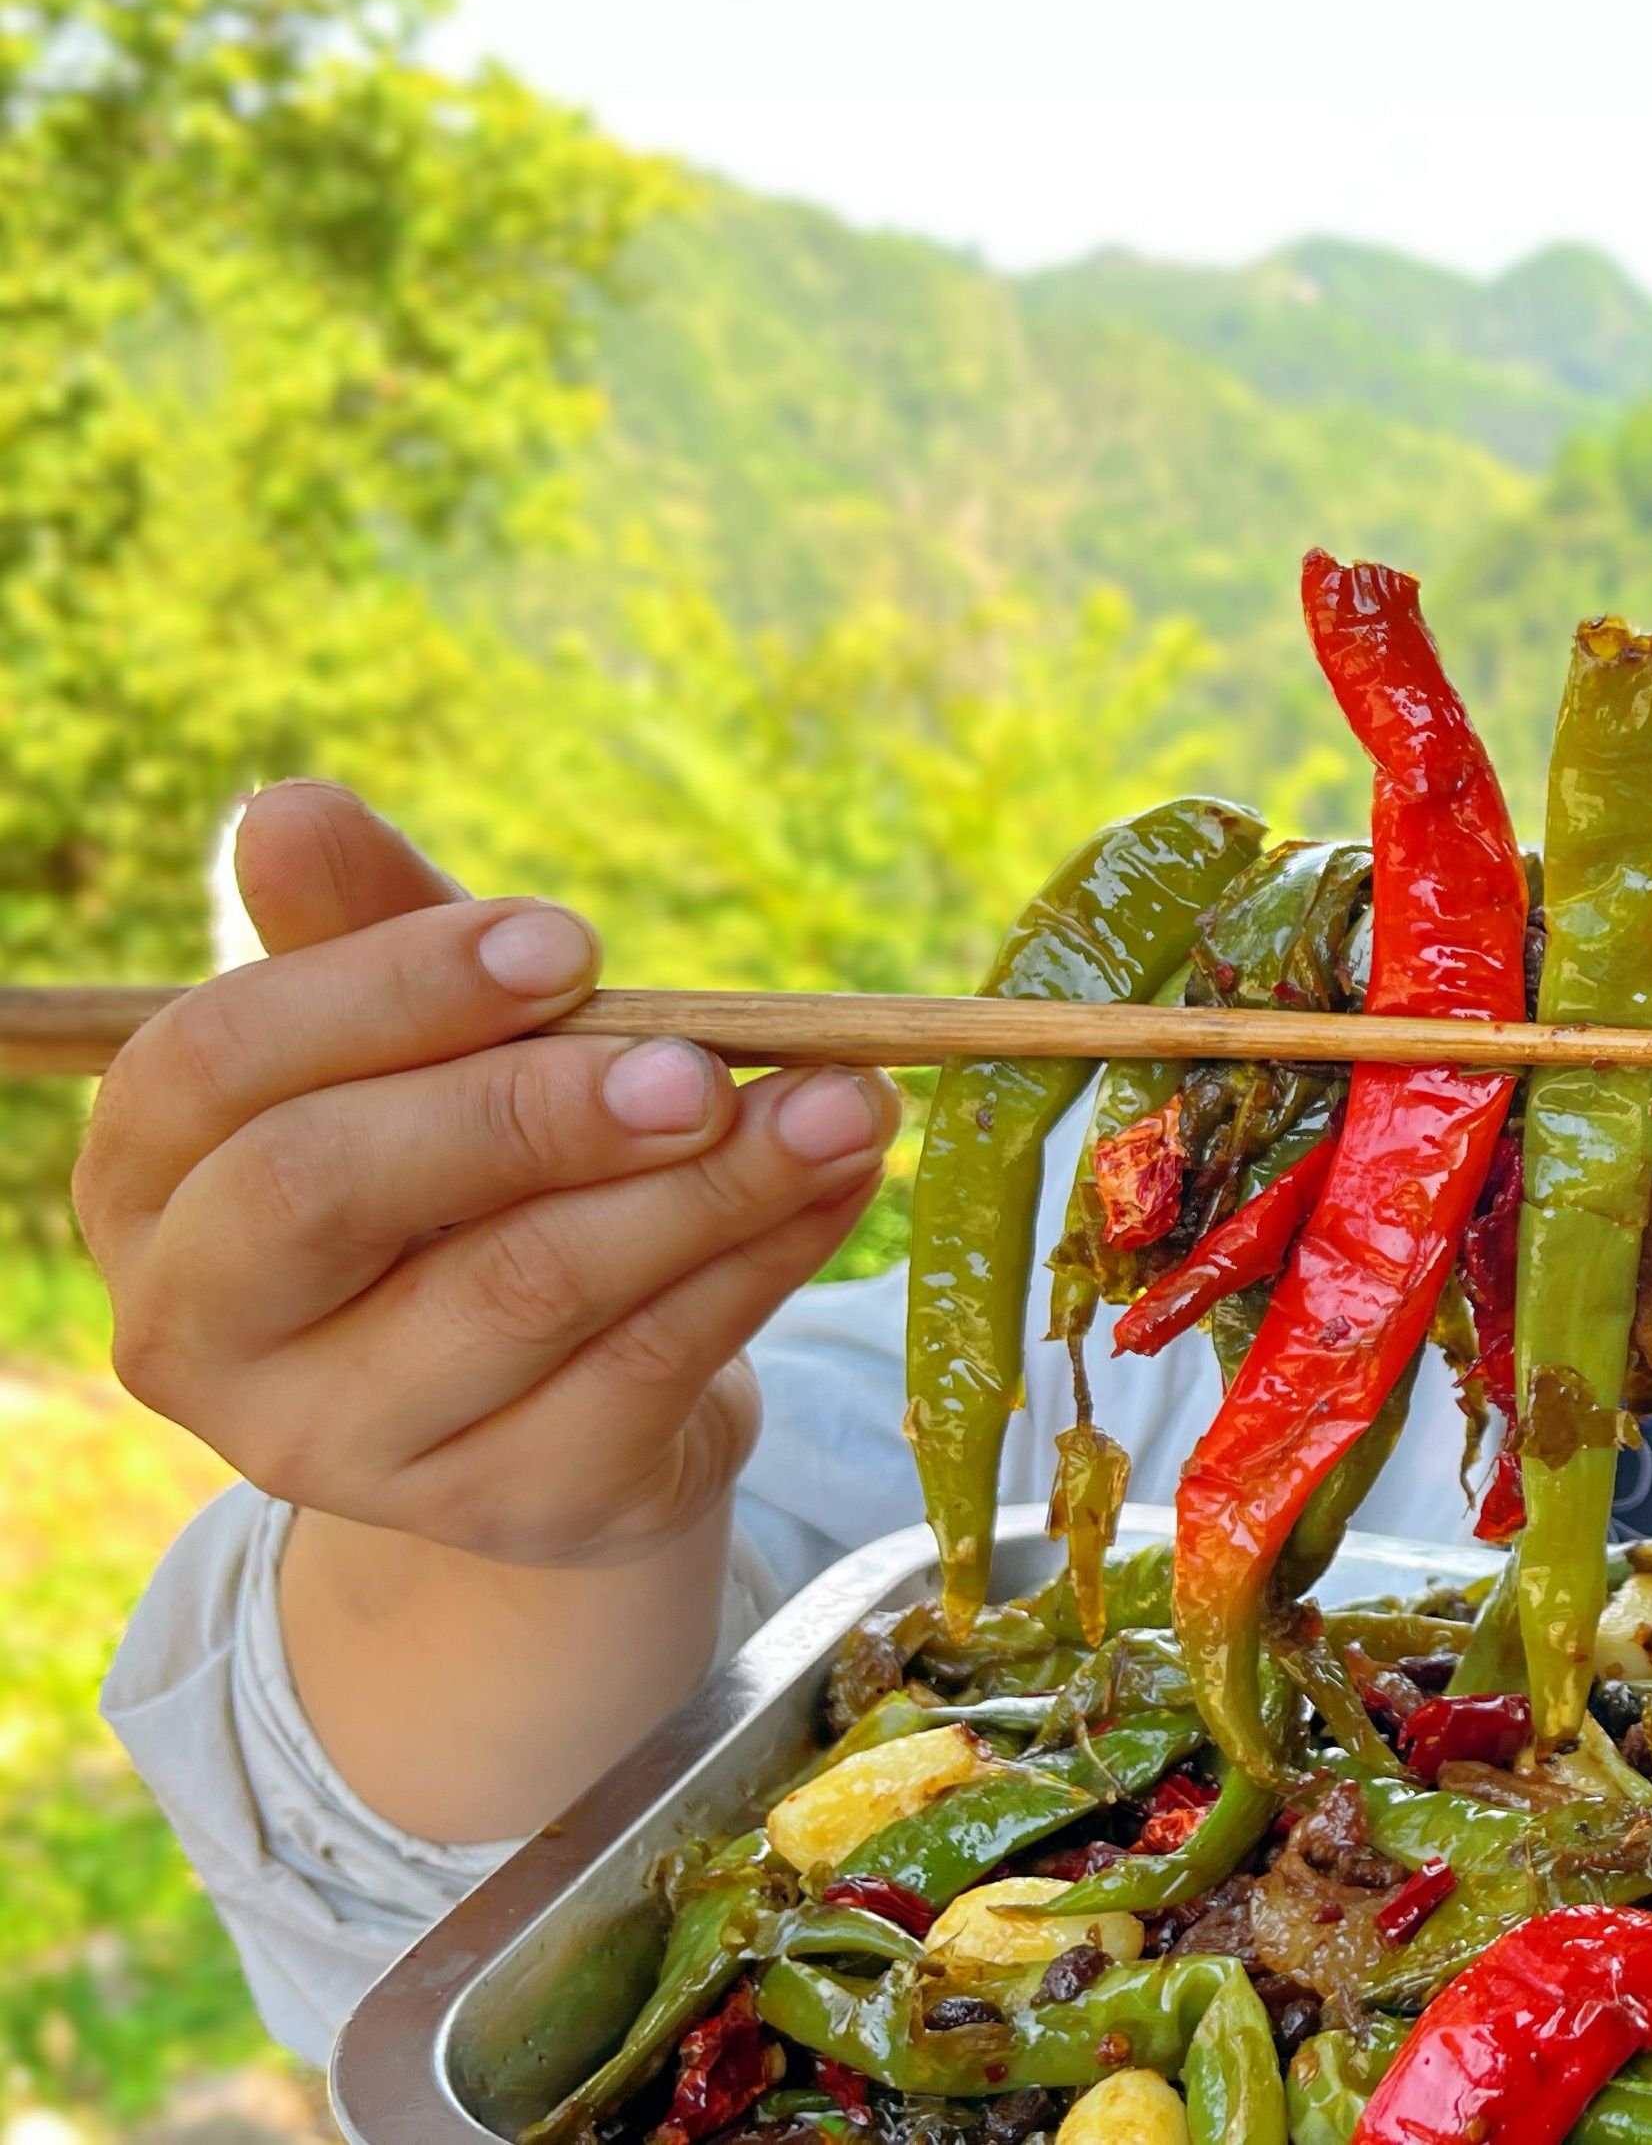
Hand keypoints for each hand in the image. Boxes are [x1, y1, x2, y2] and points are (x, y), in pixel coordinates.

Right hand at [73, 781, 897, 1568]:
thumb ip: (369, 934)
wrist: (559, 1412)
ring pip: (520, 1288)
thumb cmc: (466, 1180)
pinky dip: (762, 1259)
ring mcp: (344, 1445)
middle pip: (326, 1190)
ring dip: (703, 1182)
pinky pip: (644, 1370)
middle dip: (530, 1106)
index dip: (393, 989)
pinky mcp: (505, 1508)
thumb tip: (289, 807)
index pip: (217, 1066)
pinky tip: (839, 1183)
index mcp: (149, 1187)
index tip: (570, 941)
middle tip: (702, 1060)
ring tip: (838, 1103)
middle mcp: (204, 1333)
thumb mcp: (419, 1053)